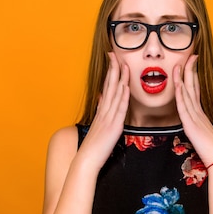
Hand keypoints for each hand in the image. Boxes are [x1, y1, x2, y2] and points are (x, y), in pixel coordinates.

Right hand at [79, 52, 129, 170]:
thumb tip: (101, 99)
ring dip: (119, 78)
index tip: (112, 61)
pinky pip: (119, 108)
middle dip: (113, 69)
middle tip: (114, 54)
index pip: (106, 88)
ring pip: (115, 94)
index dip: (109, 73)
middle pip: (109, 86)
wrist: (87, 159)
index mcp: (101, 111)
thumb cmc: (93, 147)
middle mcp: (104, 111)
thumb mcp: (97, 125)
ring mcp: (108, 117)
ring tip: (123, 64)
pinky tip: (125, 87)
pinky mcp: (114, 126)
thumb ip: (100, 111)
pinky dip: (122, 96)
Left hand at [173, 55, 212, 165]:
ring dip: (182, 78)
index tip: (192, 65)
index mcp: (201, 115)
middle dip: (190, 71)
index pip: (196, 92)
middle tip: (191, 56)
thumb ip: (199, 129)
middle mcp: (199, 113)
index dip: (193, 77)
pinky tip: (177, 85)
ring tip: (179, 64)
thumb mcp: (203, 136)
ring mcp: (195, 118)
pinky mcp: (191, 125)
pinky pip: (184, 107)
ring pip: (187, 94)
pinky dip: (181, 95)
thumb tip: (196, 128)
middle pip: (193, 88)